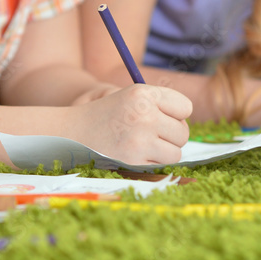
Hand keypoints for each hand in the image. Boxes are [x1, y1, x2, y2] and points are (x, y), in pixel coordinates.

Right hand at [68, 84, 191, 164]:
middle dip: (170, 136)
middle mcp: (143, 114)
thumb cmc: (109, 115)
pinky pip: (162, 166)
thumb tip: (188, 120)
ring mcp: (139, 140)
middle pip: (183, 133)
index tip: (161, 117)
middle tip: (151, 134)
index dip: (175, 114)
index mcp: (143, 93)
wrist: (72, 134)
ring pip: (176, 152)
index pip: (185, 107)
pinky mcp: (134, 162)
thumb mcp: (132, 96)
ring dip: (164, 152)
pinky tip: (135, 155)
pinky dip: (152, 164)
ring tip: (143, 145)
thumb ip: (162, 104)